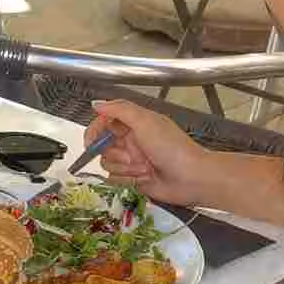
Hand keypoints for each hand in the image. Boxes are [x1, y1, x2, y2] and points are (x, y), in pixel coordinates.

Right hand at [83, 99, 213, 208]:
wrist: (191, 178)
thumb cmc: (173, 148)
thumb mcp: (146, 122)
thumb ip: (119, 110)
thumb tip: (97, 103)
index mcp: (134, 124)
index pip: (104, 123)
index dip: (95, 132)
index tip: (91, 141)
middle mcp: (131, 141)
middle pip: (102, 146)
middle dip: (115, 153)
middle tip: (130, 155)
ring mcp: (132, 161)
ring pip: (108, 164)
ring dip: (124, 168)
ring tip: (144, 168)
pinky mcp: (133, 179)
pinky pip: (115, 180)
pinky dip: (128, 180)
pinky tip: (144, 178)